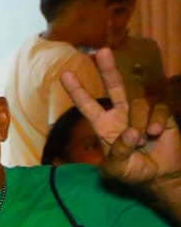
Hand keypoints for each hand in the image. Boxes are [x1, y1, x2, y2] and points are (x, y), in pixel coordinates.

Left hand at [63, 48, 179, 186]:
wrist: (161, 174)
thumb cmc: (133, 172)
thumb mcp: (118, 169)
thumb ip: (118, 153)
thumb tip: (131, 132)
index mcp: (104, 126)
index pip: (88, 105)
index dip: (77, 91)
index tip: (64, 74)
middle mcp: (121, 115)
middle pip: (115, 87)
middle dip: (108, 69)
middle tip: (102, 51)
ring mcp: (141, 113)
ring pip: (138, 104)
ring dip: (140, 123)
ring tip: (144, 141)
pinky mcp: (161, 113)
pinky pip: (157, 108)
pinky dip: (156, 121)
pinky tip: (157, 133)